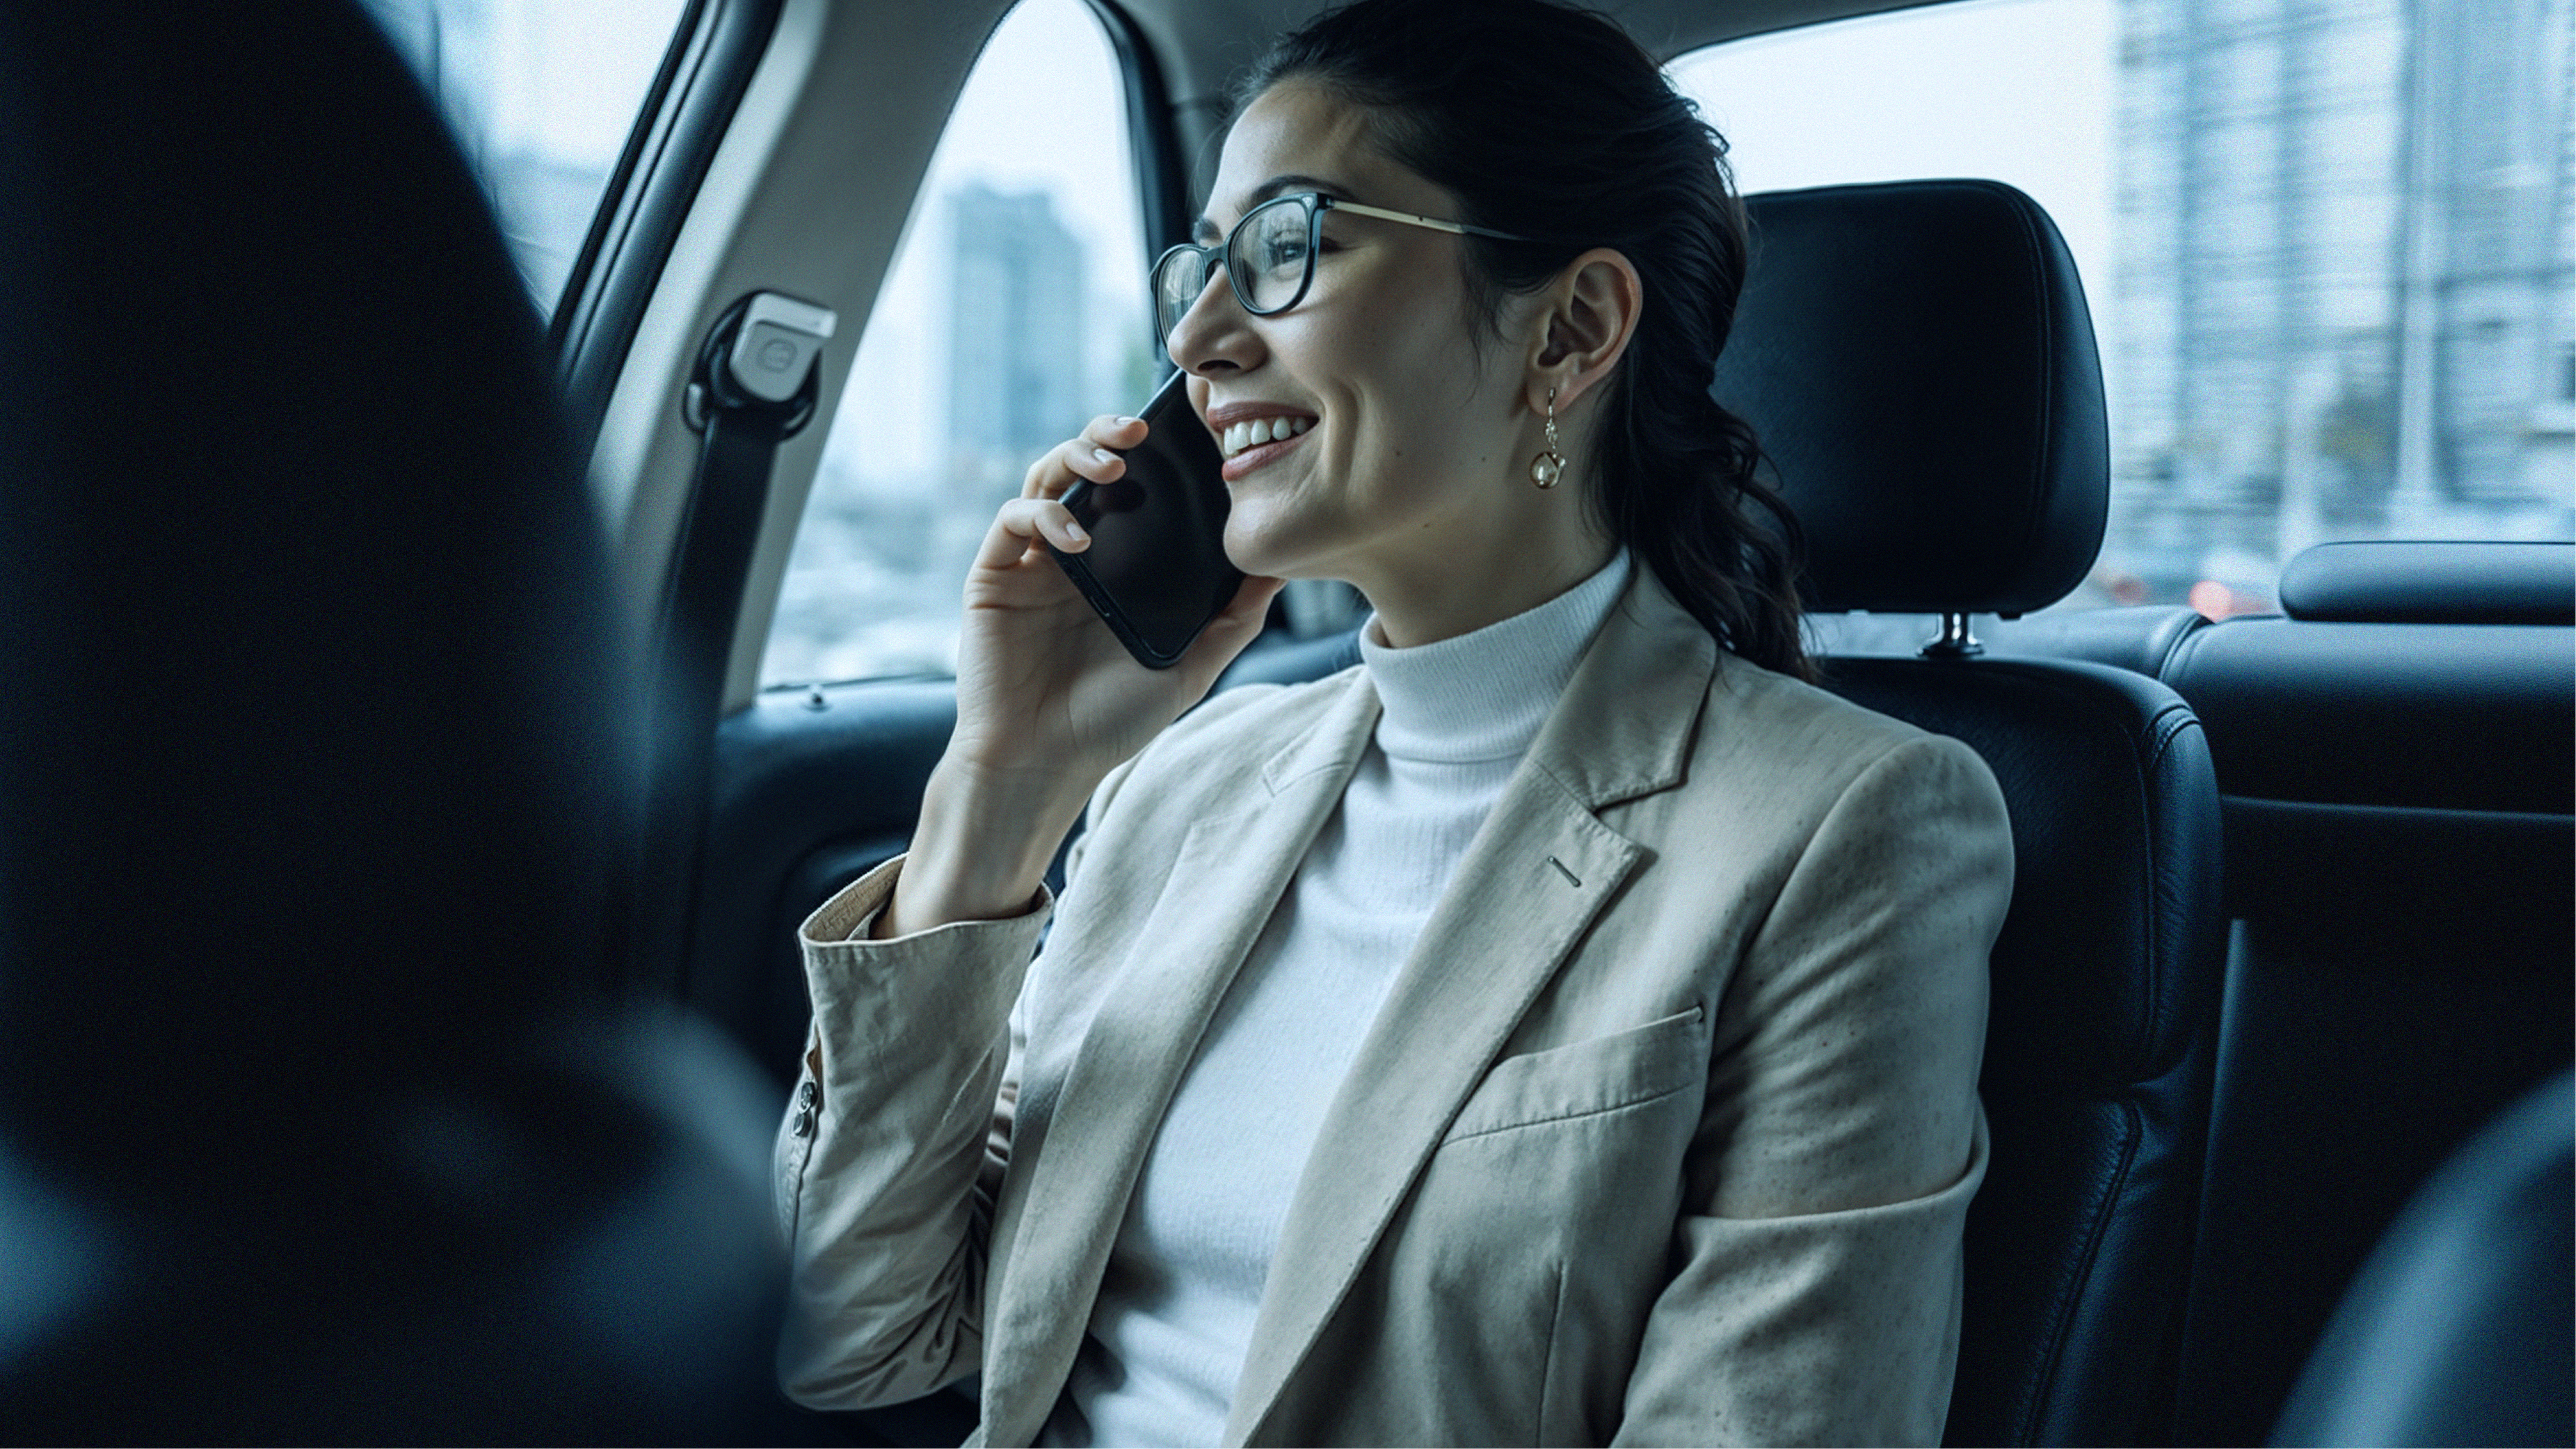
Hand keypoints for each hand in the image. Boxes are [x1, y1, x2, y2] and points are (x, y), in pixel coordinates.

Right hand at [883, 414, 1281, 935]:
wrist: (1045, 763)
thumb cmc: (1112, 722)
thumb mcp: (1190, 666)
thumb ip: (1235, 618)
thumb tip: (1280, 567)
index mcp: (1118, 565)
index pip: (1136, 490)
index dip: (1155, 455)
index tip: (1187, 433)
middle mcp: (1074, 553)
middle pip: (1086, 468)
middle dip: (1108, 436)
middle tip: (1138, 430)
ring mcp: (1032, 562)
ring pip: (1046, 477)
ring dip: (1077, 458)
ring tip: (1113, 467)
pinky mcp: (994, 576)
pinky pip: (1013, 521)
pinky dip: (1043, 516)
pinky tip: (1075, 540)